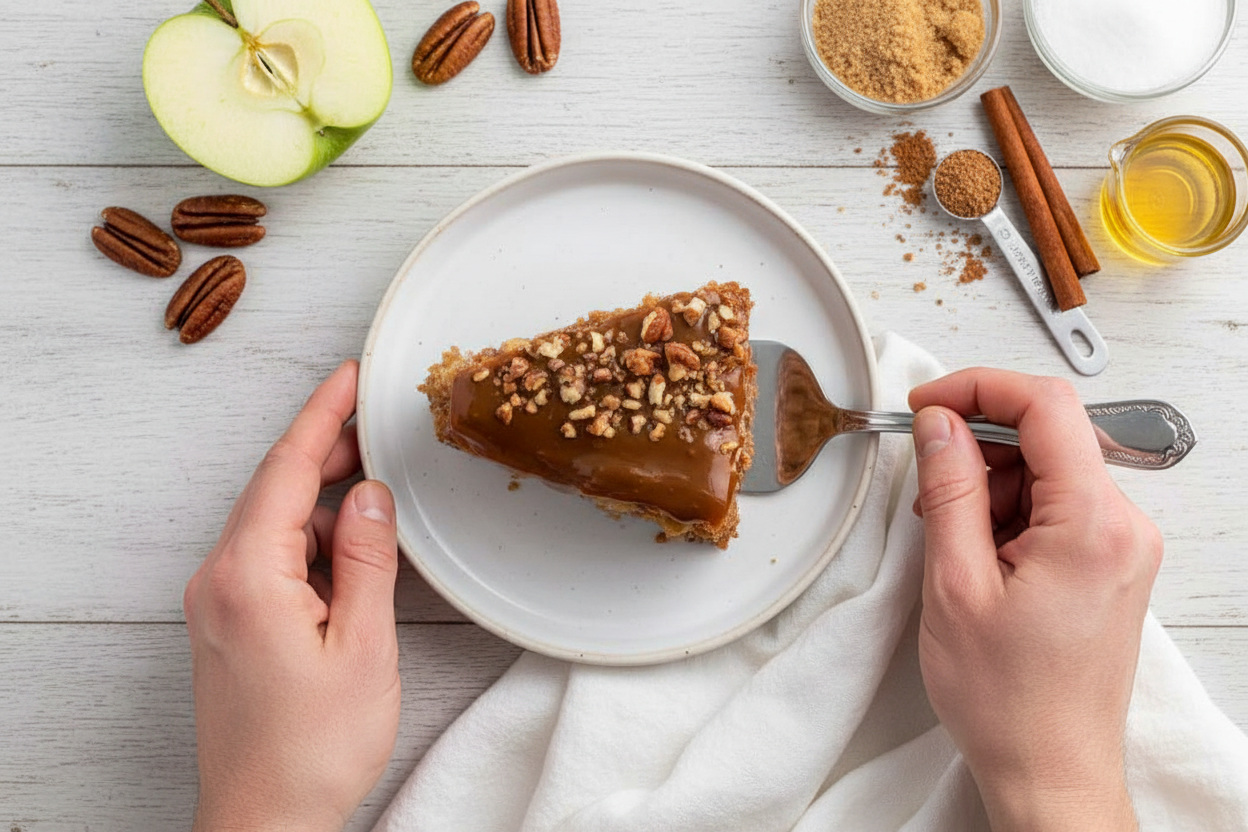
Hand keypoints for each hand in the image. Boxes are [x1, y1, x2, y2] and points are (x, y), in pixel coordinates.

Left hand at [184, 360, 400, 831]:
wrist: (265, 821)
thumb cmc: (312, 750)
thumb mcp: (363, 646)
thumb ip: (367, 559)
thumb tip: (370, 493)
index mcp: (248, 576)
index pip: (286, 469)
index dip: (323, 415)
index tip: (351, 376)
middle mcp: (220, 579)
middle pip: (276, 489)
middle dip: (328, 453)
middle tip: (379, 427)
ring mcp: (219, 602)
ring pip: (277, 524)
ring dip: (327, 508)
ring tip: (381, 510)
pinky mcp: (229, 622)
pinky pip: (272, 559)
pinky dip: (314, 546)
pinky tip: (354, 561)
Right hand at [909, 370, 1160, 831]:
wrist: (1050, 770)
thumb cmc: (1009, 700)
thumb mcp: (955, 585)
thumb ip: (949, 489)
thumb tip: (940, 424)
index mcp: (1093, 525)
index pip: (1047, 406)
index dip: (978, 388)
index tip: (928, 404)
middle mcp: (1123, 526)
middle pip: (1048, 434)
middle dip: (978, 446)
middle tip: (930, 488)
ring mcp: (1122, 544)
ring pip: (1048, 468)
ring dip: (990, 484)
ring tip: (954, 543)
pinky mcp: (1109, 561)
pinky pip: (1056, 504)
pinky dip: (1009, 511)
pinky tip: (979, 554)